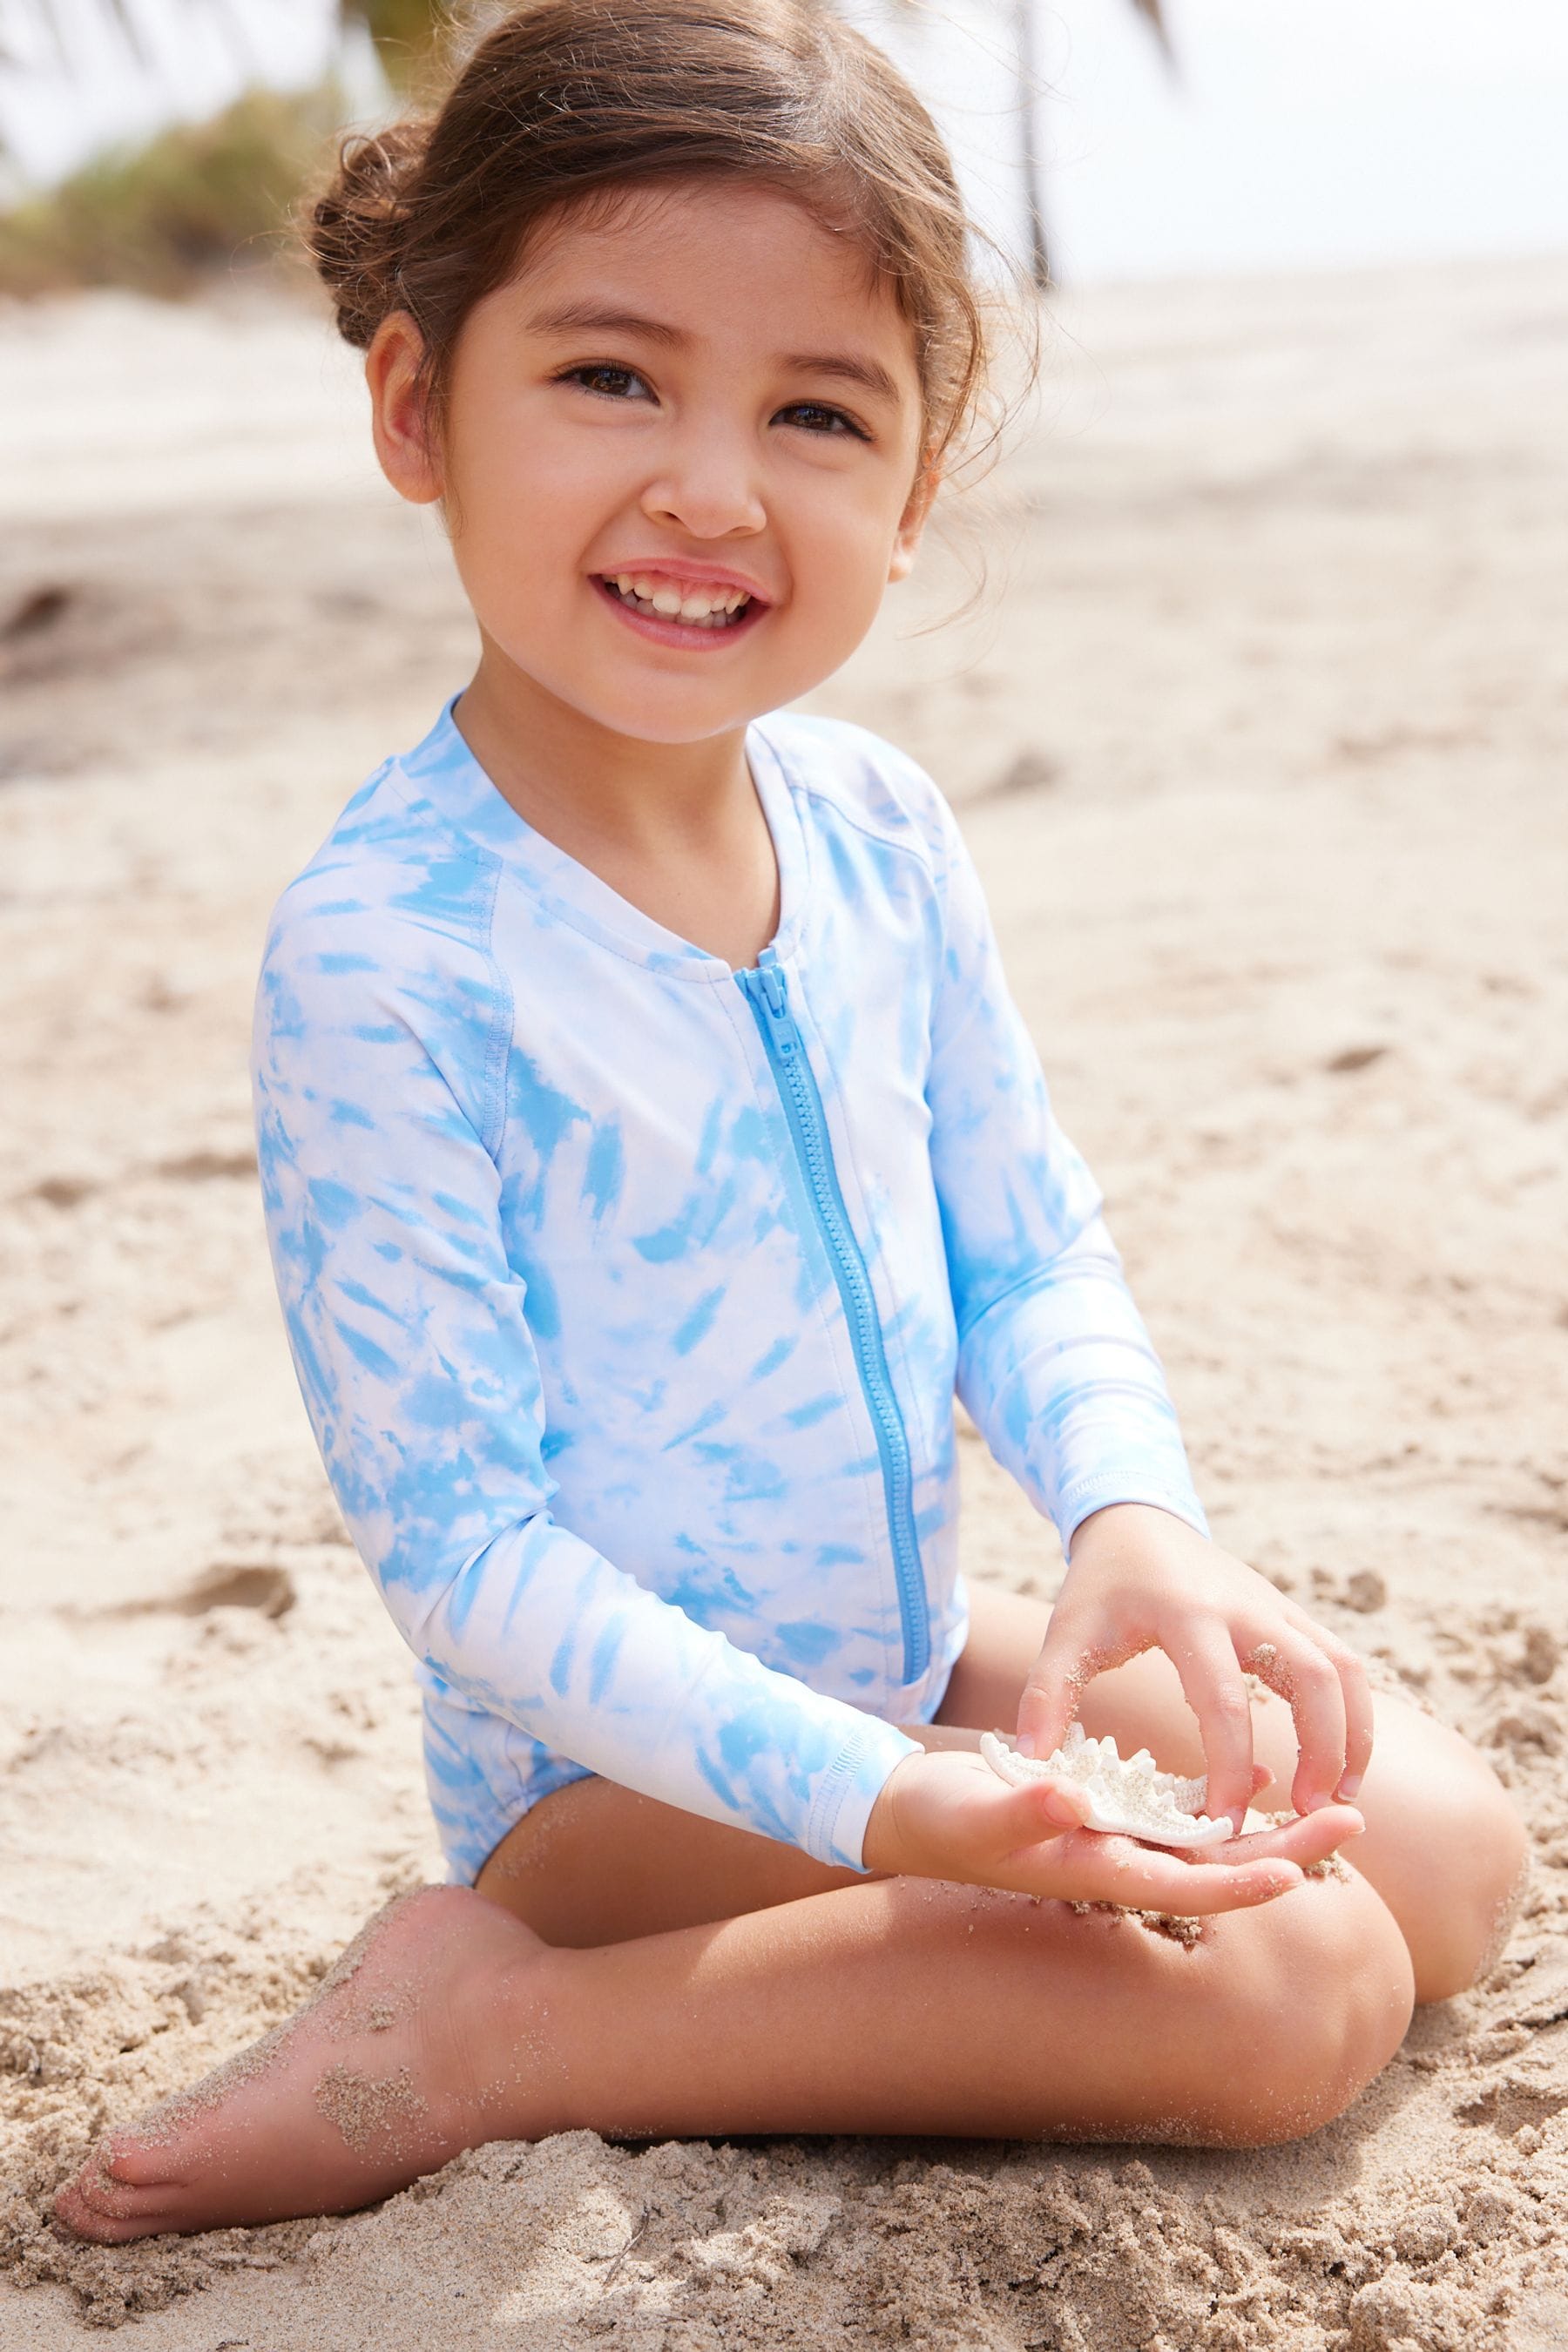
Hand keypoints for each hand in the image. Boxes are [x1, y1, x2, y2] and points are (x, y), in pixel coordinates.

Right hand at [862, 1745, 1361, 1912]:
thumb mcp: (982, 1811)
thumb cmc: (946, 1820)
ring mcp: (1122, 1845)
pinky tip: (1266, 1775)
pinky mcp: (1116, 1821)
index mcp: (1098, 1870)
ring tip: (1332, 1804)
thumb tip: (1072, 1803)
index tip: (1298, 1869)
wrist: (919, 1818)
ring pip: (1214, 1845)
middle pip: (1219, 1869)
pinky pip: (1188, 1820)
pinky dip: (1231, 1803)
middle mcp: (1121, 1865)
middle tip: (1351, 1821)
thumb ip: (1025, 1807)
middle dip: (1287, 1850)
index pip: (1186, 1887)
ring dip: (1273, 1829)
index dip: (1242, 1883)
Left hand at [1017, 1504, 1375, 1831]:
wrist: (1138, 1521)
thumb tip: (1032, 1765)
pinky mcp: (1292, 1614)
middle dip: (1321, 1748)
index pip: (1223, 1700)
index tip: (1226, 1825)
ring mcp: (1277, 1608)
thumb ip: (1047, 1696)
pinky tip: (1342, 1763)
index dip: (1230, 1767)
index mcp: (1187, 1616)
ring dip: (1353, 1734)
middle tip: (1310, 1813)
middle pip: (1312, 1677)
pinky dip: (1355, 1713)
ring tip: (1339, 1799)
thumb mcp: (1066, 1634)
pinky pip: (1343, 1661)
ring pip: (1343, 1668)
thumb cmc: (1101, 1586)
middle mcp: (1246, 1609)